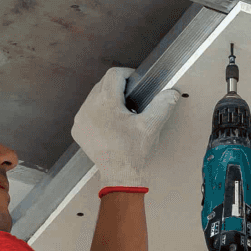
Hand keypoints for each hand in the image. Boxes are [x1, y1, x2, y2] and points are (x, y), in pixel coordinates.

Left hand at [71, 67, 180, 188]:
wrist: (120, 176)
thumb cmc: (134, 152)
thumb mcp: (152, 126)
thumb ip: (163, 104)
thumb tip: (172, 92)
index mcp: (106, 103)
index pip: (114, 74)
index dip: (128, 75)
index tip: (137, 84)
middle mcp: (88, 108)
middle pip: (103, 84)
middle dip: (119, 88)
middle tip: (133, 101)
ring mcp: (80, 119)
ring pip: (94, 96)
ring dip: (108, 99)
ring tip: (122, 113)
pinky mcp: (77, 129)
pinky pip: (87, 111)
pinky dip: (98, 112)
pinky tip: (110, 124)